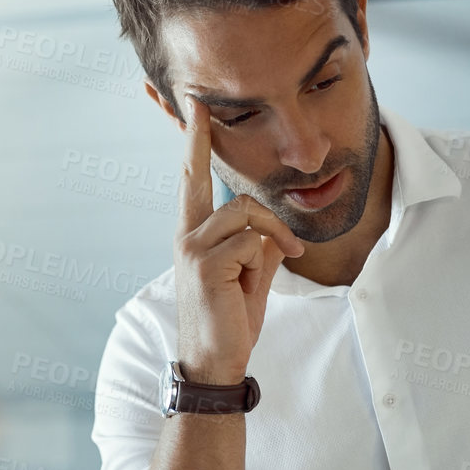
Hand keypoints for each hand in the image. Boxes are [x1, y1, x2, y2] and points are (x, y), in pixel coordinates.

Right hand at [173, 96, 305, 384]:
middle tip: (200, 105)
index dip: (193, 144)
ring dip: (272, 234)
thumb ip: (259, 248)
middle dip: (199, 140)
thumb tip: (273, 230)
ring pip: (245, 212)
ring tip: (284, 259)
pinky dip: (263, 259)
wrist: (216, 364)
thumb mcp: (251, 278)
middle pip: (204, 178)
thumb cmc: (231, 323)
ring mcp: (191, 247)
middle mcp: (185, 235)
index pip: (192, 181)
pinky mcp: (204, 263)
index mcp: (193, 235)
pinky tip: (251, 285)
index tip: (193, 108)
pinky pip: (251, 240)